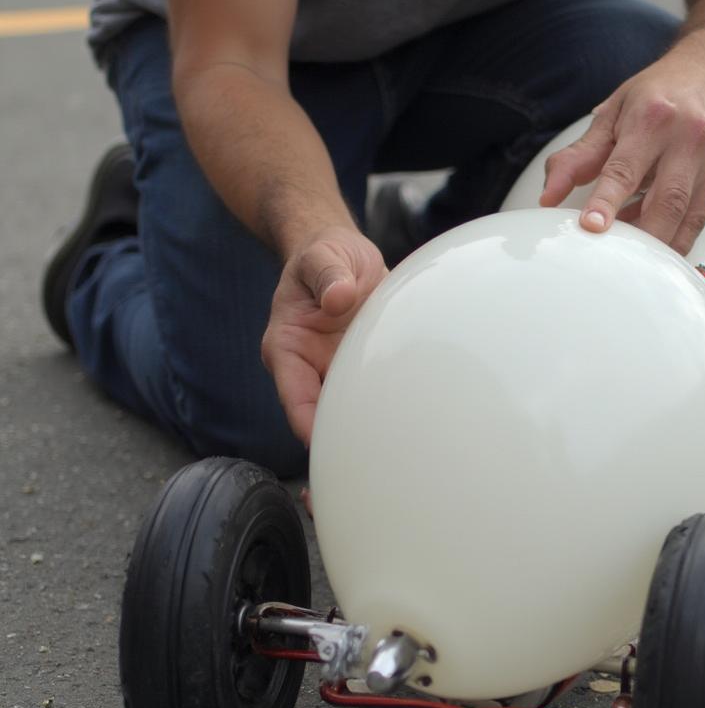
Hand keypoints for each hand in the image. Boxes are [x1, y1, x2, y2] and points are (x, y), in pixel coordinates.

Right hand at [261, 230, 386, 447]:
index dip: (308, 424)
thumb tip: (338, 298)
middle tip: (377, 452)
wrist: (344, 256)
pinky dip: (391, 406)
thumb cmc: (325, 255)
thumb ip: (328, 273)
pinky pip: (376, 394)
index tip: (329, 444)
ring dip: (372, 425)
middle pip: (323, 417)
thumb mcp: (324, 254)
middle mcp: (310, 368)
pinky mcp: (363, 370)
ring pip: (351, 412)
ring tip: (401, 443)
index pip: (294, 397)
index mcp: (287, 348)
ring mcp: (337, 372)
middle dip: (345, 436)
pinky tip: (415, 416)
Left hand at [540, 47, 704, 254]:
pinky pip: (697, 221)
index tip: (591, 226)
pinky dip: (673, 240)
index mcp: (653, 118)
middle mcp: (688, 138)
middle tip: (610, 256)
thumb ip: (578, 157)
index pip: (625, 168)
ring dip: (655, 244)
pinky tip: (651, 245)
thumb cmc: (658, 94)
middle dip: (639, 236)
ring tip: (628, 254)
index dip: (606, 201)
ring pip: (686, 218)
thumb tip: (549, 197)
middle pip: (666, 201)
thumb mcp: (611, 115)